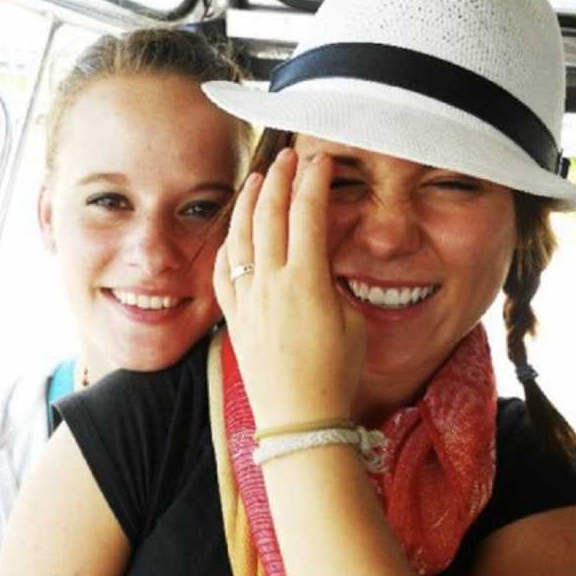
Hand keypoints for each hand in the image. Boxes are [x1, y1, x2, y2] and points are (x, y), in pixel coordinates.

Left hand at [214, 148, 365, 429]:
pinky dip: (228, 243)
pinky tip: (234, 231)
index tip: (320, 159)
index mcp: (306, 282)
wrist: (299, 419)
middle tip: (290, 156)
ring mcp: (247, 300)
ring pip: (241, 235)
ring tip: (258, 178)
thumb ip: (333, 285)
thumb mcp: (352, 323)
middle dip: (280, 178)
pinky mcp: (234, 318)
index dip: (314, 181)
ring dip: (250, 201)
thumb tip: (318, 268)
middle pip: (270, 214)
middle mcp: (271, 284)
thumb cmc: (335, 376)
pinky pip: (223, 270)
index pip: (308, 214)